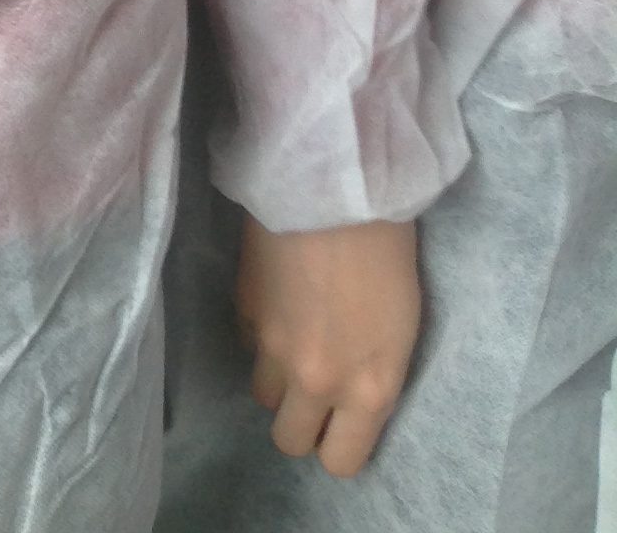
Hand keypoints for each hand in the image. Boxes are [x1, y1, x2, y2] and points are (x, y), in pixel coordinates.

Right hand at [236, 216, 420, 478]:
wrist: (336, 184)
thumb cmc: (390, 248)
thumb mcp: (401, 328)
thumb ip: (371, 374)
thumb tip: (346, 391)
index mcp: (369, 389)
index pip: (341, 461)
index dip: (340, 445)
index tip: (342, 422)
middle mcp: (318, 380)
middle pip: (290, 440)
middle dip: (301, 421)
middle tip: (315, 385)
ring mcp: (273, 347)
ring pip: (262, 394)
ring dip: (277, 376)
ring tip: (296, 336)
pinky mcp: (243, 308)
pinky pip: (248, 342)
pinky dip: (261, 331)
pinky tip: (281, 296)